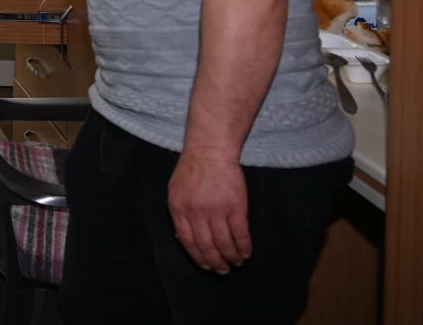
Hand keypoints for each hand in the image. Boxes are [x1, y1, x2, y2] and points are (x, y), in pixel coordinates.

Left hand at [169, 149, 250, 272]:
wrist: (209, 151)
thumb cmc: (192, 169)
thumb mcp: (175, 191)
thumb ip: (179, 214)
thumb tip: (182, 239)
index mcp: (178, 209)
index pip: (187, 241)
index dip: (197, 257)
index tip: (205, 266)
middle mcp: (195, 213)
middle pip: (206, 246)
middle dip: (215, 262)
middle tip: (222, 271)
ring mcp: (216, 211)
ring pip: (224, 244)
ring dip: (231, 257)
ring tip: (236, 263)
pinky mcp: (235, 208)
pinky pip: (240, 234)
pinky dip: (244, 247)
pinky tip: (246, 253)